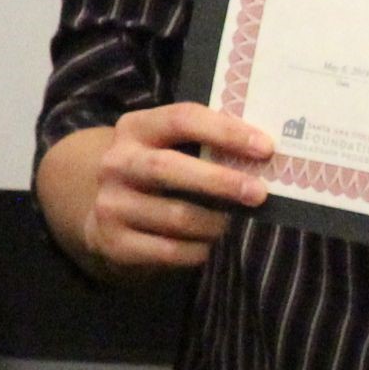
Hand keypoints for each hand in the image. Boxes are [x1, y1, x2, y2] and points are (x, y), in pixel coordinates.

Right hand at [53, 102, 269, 276]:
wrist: (103, 212)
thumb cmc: (157, 173)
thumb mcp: (169, 146)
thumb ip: (205, 145)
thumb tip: (264, 157)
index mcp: (135, 128)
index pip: (181, 119)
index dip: (225, 132)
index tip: (265, 148)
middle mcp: (116, 163)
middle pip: (167, 168)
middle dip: (219, 181)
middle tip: (258, 194)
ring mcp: (111, 204)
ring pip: (175, 216)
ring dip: (214, 222)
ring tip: (229, 222)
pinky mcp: (113, 242)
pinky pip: (168, 250)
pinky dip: (198, 250)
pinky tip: (206, 244)